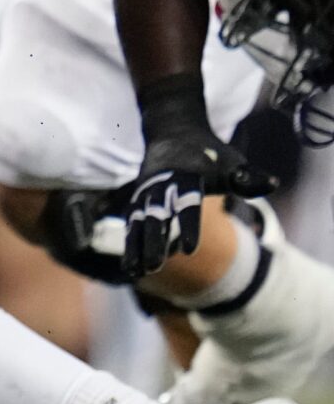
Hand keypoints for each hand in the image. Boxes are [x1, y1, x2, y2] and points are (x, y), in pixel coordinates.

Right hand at [122, 80, 271, 277]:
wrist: (173, 130)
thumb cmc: (208, 151)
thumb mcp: (230, 161)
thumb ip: (247, 177)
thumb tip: (272, 184)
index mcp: (185, 176)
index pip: (187, 204)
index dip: (189, 227)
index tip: (191, 250)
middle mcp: (161, 185)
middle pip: (156, 216)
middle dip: (154, 241)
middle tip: (156, 266)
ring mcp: (147, 192)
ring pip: (139, 222)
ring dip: (137, 247)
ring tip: (138, 272)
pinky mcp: (139, 199)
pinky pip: (132, 224)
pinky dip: (131, 245)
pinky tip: (130, 269)